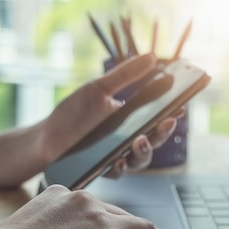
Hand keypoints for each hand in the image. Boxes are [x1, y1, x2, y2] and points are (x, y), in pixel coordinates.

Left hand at [40, 54, 182, 174]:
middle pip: (154, 141)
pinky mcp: (103, 169)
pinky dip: (120, 167)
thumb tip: (151, 56)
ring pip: (140, 160)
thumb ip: (125, 74)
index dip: (171, 115)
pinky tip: (118, 160)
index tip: (181, 108)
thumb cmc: (74, 112)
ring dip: (145, 151)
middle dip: (163, 133)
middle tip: (167, 122)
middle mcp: (128, 140)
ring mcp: (117, 156)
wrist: (47, 136)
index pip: (157, 119)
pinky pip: (117, 172)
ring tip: (140, 140)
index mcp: (131, 121)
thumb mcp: (99, 88)